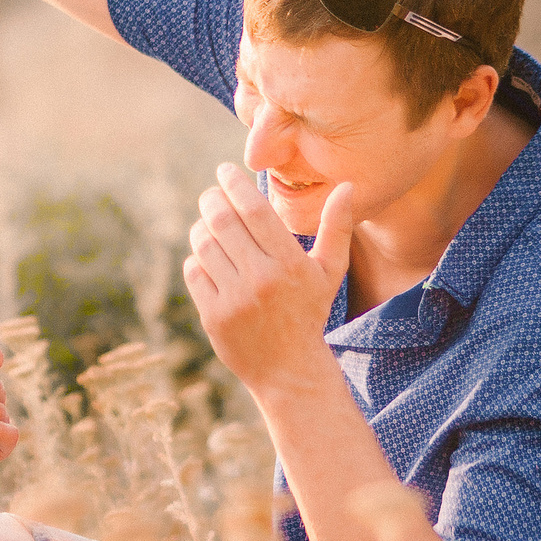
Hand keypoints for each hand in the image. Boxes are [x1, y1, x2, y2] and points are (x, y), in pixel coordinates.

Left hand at [182, 164, 355, 395]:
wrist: (288, 369)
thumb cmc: (309, 312)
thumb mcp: (329, 272)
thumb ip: (336, 228)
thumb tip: (347, 186)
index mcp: (290, 264)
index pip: (256, 211)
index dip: (235, 184)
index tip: (224, 171)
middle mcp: (262, 280)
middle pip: (223, 221)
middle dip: (212, 199)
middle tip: (212, 193)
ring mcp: (235, 299)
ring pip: (204, 244)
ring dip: (201, 227)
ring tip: (208, 224)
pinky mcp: (213, 316)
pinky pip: (194, 271)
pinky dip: (197, 259)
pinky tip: (207, 258)